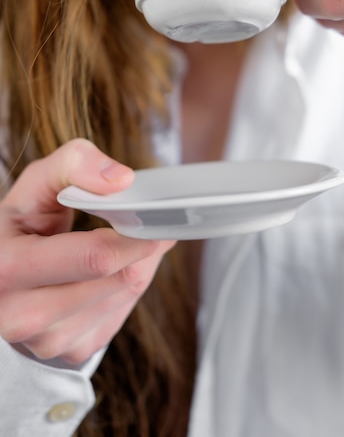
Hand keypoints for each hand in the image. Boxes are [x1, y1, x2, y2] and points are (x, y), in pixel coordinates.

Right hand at [0, 139, 174, 364]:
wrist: (0, 269)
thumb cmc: (22, 223)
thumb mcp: (38, 182)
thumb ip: (75, 164)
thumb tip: (122, 180)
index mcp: (6, 268)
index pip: (95, 257)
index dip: (135, 233)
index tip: (154, 215)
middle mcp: (21, 315)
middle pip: (118, 279)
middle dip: (143, 247)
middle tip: (151, 223)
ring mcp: (46, 341)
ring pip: (126, 295)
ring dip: (140, 264)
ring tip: (128, 241)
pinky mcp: (69, 352)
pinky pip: (121, 314)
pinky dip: (128, 286)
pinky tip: (113, 269)